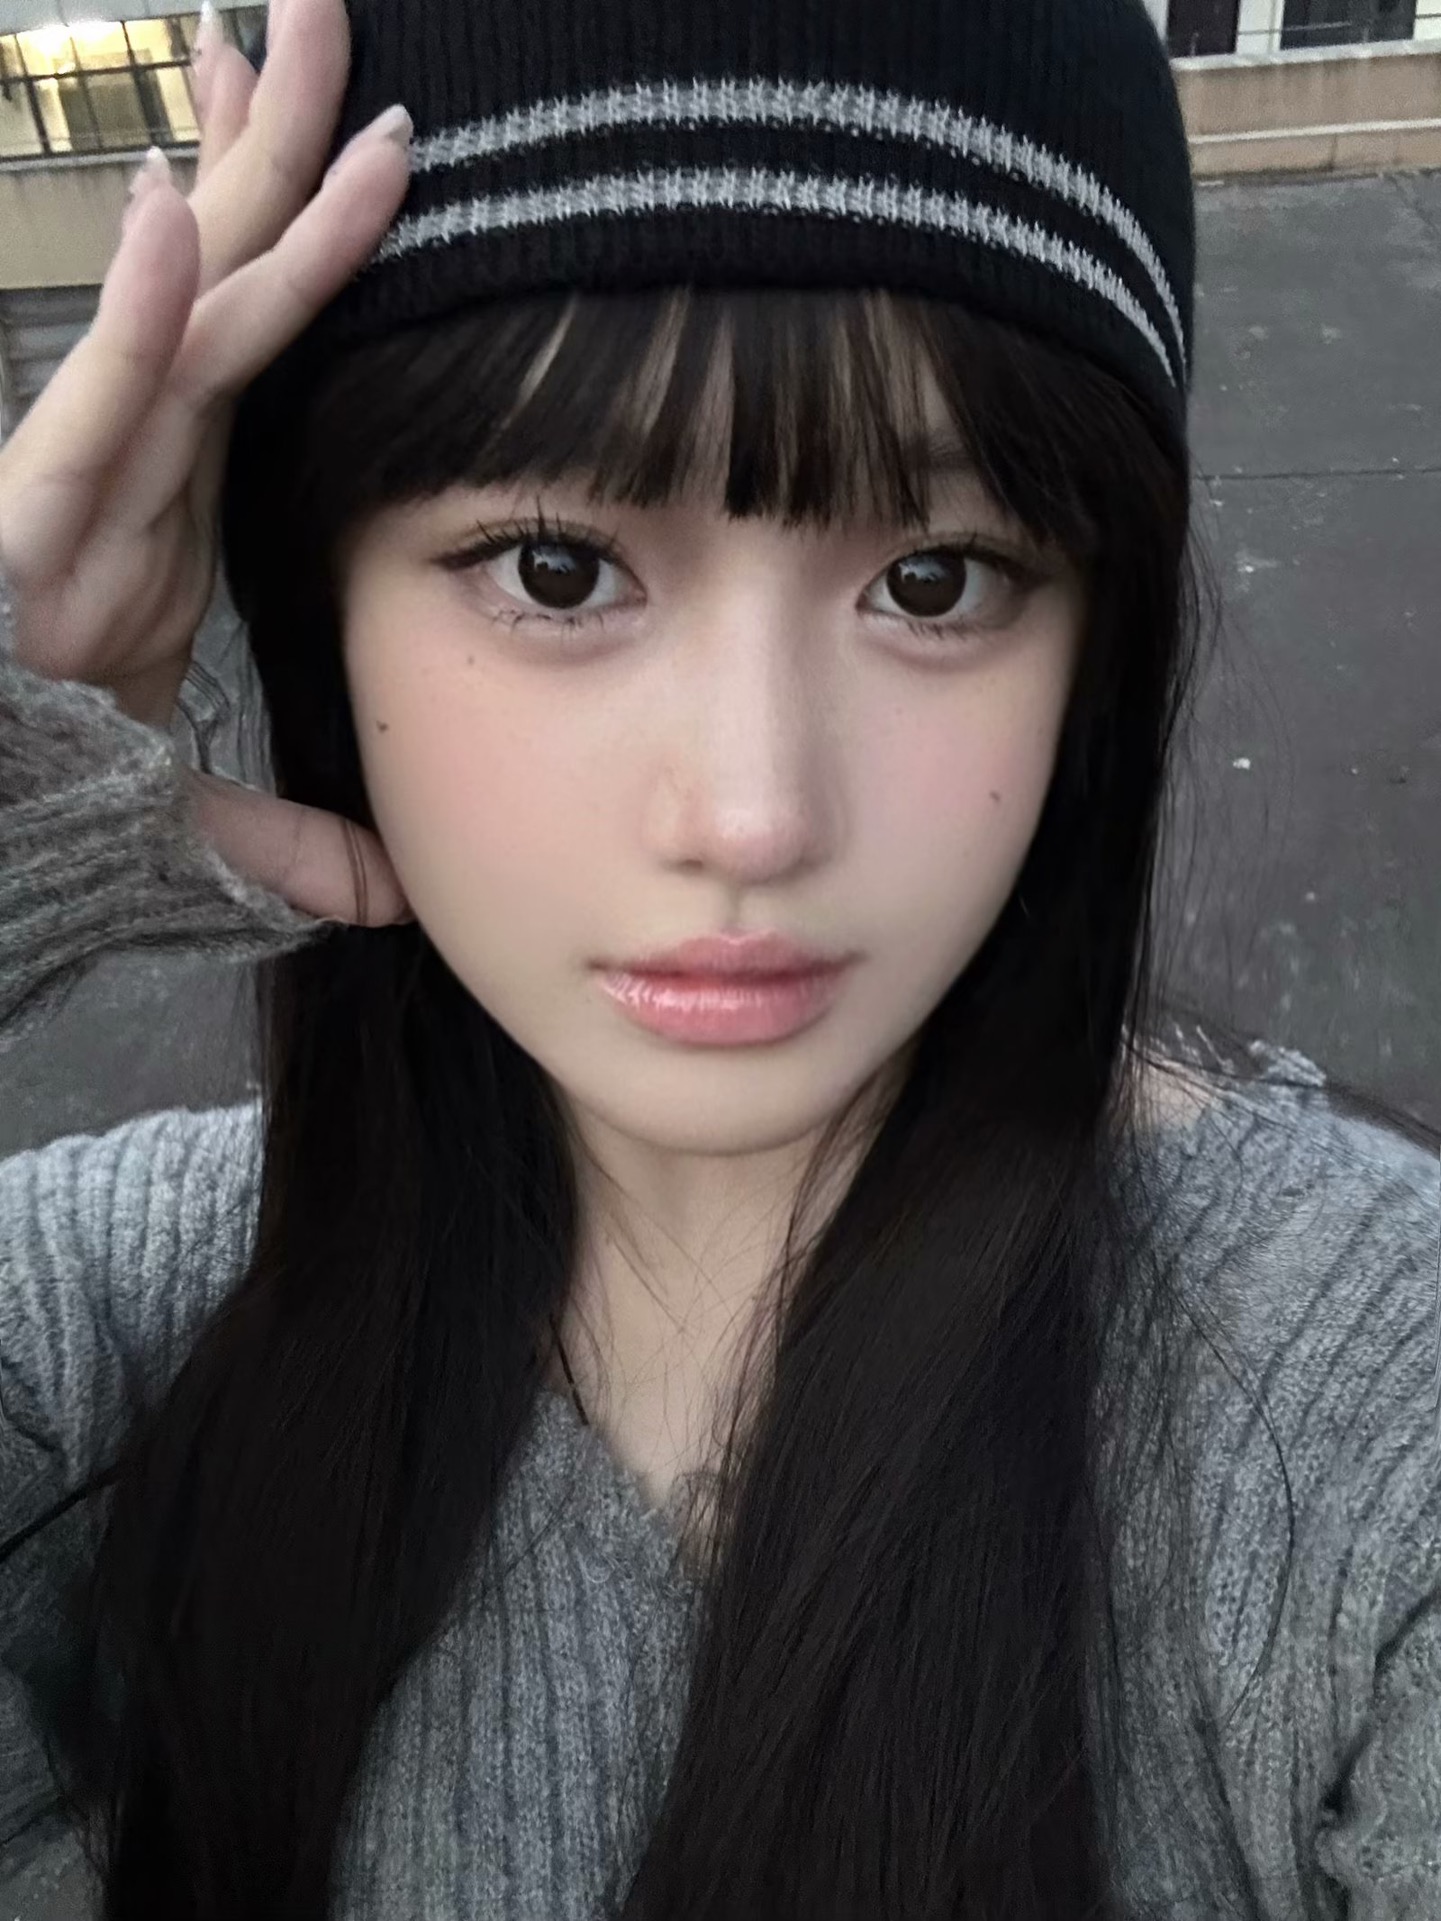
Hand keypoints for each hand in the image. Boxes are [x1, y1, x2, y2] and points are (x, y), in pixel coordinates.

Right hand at [0, 0, 415, 927]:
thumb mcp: (180, 811)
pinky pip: (92, 408)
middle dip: (274, 142)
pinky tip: (165, 209)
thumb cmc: (43, 795)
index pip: (257, 335)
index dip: (308, 233)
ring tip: (276, 40)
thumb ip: (271, 833)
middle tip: (325, 6)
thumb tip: (380, 892)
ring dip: (229, 179)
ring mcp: (84, 486)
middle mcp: (137, 468)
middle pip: (225, 281)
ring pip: (173, 314)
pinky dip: (129, 314)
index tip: (363, 130)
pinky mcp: (27, 526)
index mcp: (177, 498)